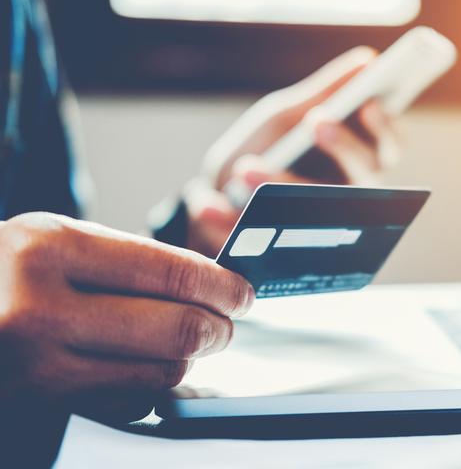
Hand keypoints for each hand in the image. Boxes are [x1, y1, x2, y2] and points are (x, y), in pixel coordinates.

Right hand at [0, 213, 252, 420]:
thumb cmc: (2, 276)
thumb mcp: (50, 242)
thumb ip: (126, 261)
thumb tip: (208, 284)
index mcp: (48, 250)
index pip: (170, 272)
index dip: (222, 286)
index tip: (242, 292)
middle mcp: (38, 310)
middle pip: (177, 328)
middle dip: (218, 328)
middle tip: (226, 324)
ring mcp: (35, 370)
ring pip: (162, 373)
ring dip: (187, 359)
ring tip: (183, 342)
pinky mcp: (40, 412)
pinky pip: (130, 405)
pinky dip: (150, 386)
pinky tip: (140, 366)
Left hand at [185, 46, 402, 256]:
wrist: (214, 195)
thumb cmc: (263, 148)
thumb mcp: (285, 116)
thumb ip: (323, 93)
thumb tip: (367, 60)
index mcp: (351, 160)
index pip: (387, 146)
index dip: (385, 129)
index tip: (369, 104)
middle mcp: (344, 196)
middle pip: (366, 178)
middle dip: (344, 147)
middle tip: (317, 121)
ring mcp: (316, 229)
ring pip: (318, 213)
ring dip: (281, 186)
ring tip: (244, 168)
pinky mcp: (280, 255)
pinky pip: (264, 242)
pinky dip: (228, 222)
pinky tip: (206, 205)